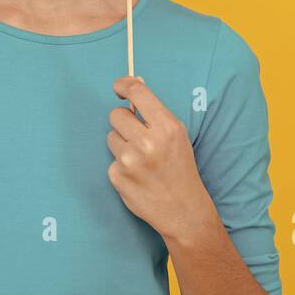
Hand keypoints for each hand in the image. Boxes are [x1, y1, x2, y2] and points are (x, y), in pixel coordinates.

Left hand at [106, 76, 219, 244]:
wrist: (183, 209)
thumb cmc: (179, 168)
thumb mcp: (177, 135)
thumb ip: (155, 113)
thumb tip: (132, 85)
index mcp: (167, 127)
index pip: (137, 93)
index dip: (124, 85)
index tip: (119, 87)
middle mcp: (147, 142)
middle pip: (116, 115)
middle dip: (124, 122)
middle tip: (137, 136)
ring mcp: (130, 160)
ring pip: (111, 137)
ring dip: (122, 145)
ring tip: (141, 160)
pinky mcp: (117, 176)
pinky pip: (111, 159)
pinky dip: (121, 166)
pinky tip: (137, 176)